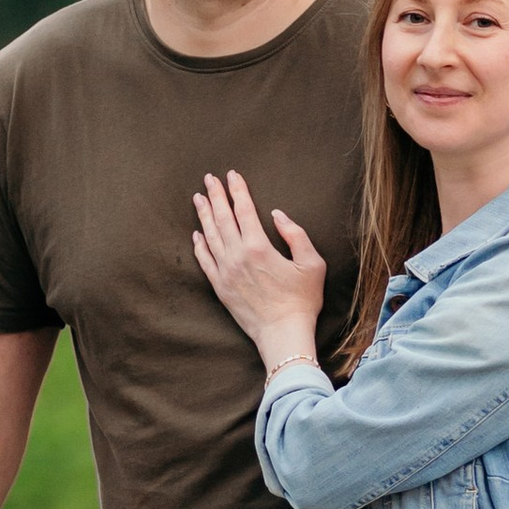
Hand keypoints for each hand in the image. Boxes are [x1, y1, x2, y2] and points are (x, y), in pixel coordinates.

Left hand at [190, 168, 325, 368]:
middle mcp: (237, 256)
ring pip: (210, 236)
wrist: (283, 333)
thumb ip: (296, 235)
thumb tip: (277, 215)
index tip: (232, 175)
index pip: (244, 210)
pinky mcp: (220, 287)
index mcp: (259, 247)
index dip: (237, 190)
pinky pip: (204, 261)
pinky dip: (199, 245)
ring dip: (203, 215)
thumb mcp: (312, 264)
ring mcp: (225, 272)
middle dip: (215, 196)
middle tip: (209, 178)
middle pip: (222, 218)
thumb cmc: (302, 300)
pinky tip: (196, 234)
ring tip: (198, 198)